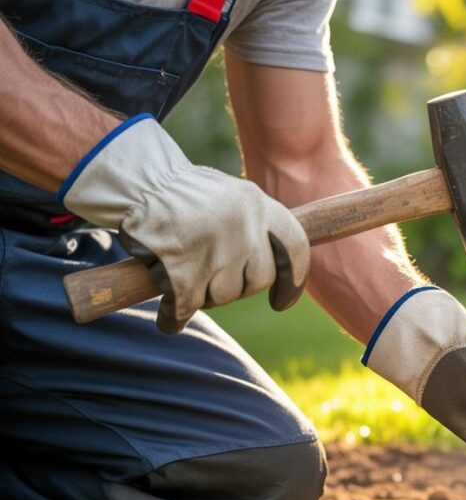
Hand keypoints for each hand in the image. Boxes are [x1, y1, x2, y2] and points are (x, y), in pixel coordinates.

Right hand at [61, 115, 308, 332]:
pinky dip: (175, 317)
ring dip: (203, 296)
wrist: (134, 183)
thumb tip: (280, 269)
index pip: (296, 248)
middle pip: (259, 280)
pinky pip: (187, 307)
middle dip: (238, 288)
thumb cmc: (182, 196)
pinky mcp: (181, 267)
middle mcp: (242, 224)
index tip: (281, 303)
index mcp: (258, 202)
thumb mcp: (229, 197)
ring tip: (182, 277)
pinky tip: (169, 317)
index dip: (294, 281)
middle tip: (211, 279)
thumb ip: (255, 227)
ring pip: (223, 296)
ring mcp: (213, 247)